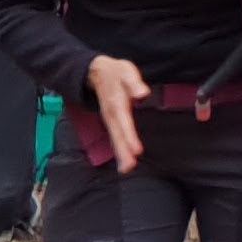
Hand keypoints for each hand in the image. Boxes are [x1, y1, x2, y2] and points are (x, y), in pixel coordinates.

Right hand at [85, 54, 150, 172]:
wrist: (98, 72)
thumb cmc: (116, 73)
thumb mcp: (126, 72)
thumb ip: (134, 83)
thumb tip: (143, 93)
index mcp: (117, 103)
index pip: (124, 122)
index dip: (129, 136)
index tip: (136, 150)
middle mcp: (111, 114)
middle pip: (117, 134)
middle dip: (123, 151)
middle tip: (129, 167)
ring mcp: (109, 119)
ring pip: (115, 138)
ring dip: (120, 154)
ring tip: (126, 169)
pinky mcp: (111, 122)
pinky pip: (115, 138)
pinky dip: (119, 151)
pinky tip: (124, 162)